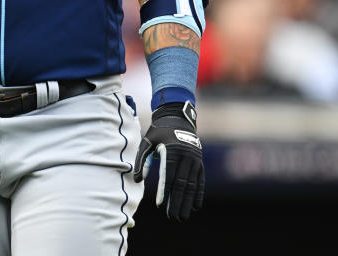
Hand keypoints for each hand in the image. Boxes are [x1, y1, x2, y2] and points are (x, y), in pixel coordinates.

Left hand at [133, 102, 203, 221]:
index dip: (165, 191)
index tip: (160, 205)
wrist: (178, 118)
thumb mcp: (147, 141)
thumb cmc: (158, 132)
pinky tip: (195, 206)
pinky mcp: (199, 162)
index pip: (169, 175)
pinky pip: (200, 181)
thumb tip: (137, 180)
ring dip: (187, 202)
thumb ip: (141, 160)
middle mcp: (186, 156)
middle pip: (182, 183)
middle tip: (173, 218)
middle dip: (177, 202)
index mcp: (173, 150)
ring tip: (182, 217)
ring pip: (191, 185)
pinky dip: (198, 194)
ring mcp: (195, 159)